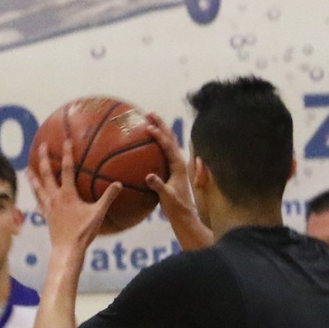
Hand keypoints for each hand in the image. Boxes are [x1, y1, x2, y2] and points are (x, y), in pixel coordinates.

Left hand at [28, 137, 119, 254]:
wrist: (67, 250)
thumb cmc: (83, 232)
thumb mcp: (98, 214)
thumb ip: (108, 198)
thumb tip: (119, 184)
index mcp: (67, 194)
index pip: (67, 169)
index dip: (67, 154)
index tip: (66, 141)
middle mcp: (55, 198)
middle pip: (47, 174)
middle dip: (44, 159)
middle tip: (42, 146)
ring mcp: (49, 207)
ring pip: (38, 188)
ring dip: (33, 177)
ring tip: (28, 168)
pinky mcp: (46, 217)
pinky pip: (39, 202)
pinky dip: (36, 196)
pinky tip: (35, 195)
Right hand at [141, 114, 209, 249]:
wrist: (184, 215)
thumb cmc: (176, 207)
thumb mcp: (167, 197)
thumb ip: (158, 186)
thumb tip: (148, 176)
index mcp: (178, 166)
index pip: (168, 145)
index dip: (158, 135)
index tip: (148, 127)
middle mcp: (178, 162)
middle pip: (170, 137)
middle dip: (160, 124)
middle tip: (148, 112)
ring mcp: (175, 165)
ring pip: (167, 142)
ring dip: (159, 130)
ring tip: (147, 120)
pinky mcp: (171, 169)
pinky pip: (162, 151)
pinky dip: (155, 143)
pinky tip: (144, 142)